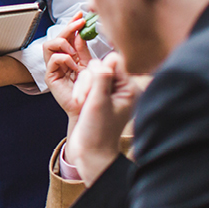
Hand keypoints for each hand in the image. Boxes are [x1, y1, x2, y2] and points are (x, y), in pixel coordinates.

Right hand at [44, 11, 93, 118]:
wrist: (89, 120)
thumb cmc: (95, 98)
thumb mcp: (95, 69)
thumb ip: (86, 52)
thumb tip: (81, 35)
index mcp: (76, 59)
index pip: (72, 37)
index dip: (74, 25)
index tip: (81, 14)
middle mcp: (65, 63)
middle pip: (60, 37)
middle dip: (68, 27)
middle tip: (79, 22)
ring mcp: (57, 70)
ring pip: (50, 45)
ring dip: (62, 43)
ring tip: (73, 51)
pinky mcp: (52, 78)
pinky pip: (52, 60)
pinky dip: (63, 58)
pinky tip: (73, 67)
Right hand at [67, 52, 139, 185]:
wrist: (90, 151)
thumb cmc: (97, 131)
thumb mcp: (99, 102)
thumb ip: (103, 77)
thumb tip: (111, 56)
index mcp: (128, 89)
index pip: (111, 63)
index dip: (98, 73)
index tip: (93, 91)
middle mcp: (120, 88)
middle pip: (98, 67)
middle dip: (88, 83)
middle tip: (87, 102)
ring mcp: (108, 91)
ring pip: (89, 74)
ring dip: (82, 88)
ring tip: (83, 106)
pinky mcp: (98, 95)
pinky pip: (85, 82)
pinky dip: (80, 91)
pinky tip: (81, 105)